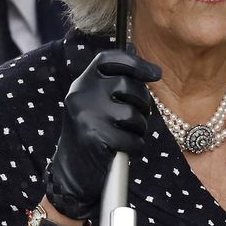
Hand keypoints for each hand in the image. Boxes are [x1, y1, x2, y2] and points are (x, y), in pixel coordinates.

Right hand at [45, 50, 160, 220]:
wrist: (70, 173)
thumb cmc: (90, 135)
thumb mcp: (94, 102)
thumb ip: (112, 80)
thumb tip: (136, 52)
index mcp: (82, 83)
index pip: (109, 59)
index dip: (135, 62)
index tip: (155, 73)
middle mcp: (81, 94)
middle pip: (127, 85)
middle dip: (142, 102)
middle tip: (140, 115)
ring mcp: (87, 115)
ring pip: (133, 114)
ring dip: (139, 128)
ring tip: (128, 134)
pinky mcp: (95, 137)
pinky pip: (132, 138)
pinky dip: (135, 146)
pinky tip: (125, 149)